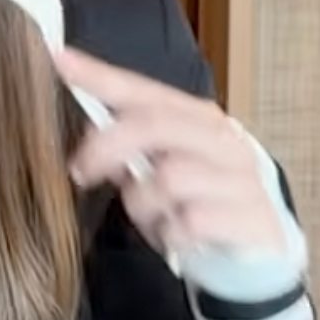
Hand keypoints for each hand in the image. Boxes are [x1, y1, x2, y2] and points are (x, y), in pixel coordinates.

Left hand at [54, 47, 284, 262]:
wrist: (257, 258)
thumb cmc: (199, 206)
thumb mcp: (157, 174)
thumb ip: (128, 150)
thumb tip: (92, 128)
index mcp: (199, 120)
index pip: (145, 91)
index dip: (102, 77)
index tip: (62, 61)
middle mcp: (224, 141)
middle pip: (153, 125)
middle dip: (106, 148)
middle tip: (80, 172)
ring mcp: (242, 178)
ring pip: (169, 177)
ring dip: (144, 204)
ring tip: (154, 219)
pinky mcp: (253, 218)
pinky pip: (191, 221)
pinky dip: (172, 234)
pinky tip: (177, 239)